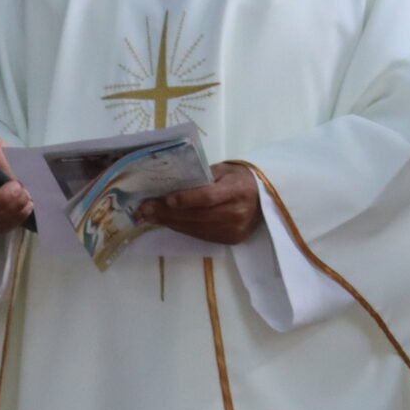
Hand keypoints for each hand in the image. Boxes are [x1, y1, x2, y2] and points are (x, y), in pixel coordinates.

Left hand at [139, 161, 264, 244]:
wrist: (265, 198)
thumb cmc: (241, 178)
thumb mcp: (224, 170)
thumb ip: (202, 177)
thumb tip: (169, 184)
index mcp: (238, 190)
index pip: (208, 197)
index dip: (186, 199)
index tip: (165, 198)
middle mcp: (238, 213)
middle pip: (197, 215)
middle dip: (167, 212)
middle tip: (144, 209)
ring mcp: (234, 229)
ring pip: (195, 228)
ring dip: (170, 222)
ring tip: (150, 216)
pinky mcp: (230, 240)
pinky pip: (200, 235)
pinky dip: (182, 228)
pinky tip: (168, 222)